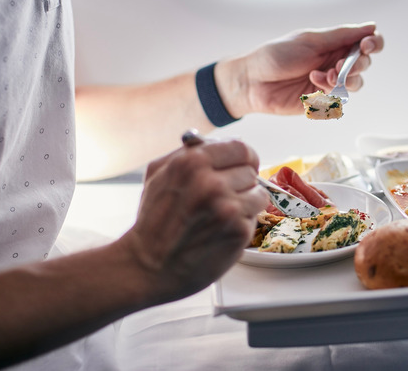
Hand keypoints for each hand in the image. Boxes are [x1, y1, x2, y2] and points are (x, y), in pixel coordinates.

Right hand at [120, 138, 266, 304]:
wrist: (148, 265)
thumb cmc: (154, 220)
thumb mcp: (158, 173)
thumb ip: (188, 152)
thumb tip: (218, 141)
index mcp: (193, 162)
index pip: (241, 148)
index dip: (243, 158)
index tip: (241, 165)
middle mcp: (212, 182)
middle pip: (251, 170)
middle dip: (240, 182)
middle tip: (223, 197)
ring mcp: (227, 207)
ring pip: (258, 194)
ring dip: (245, 203)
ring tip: (222, 214)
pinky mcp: (239, 231)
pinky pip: (255, 217)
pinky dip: (242, 223)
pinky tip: (222, 230)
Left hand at [216, 22, 383, 117]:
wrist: (252, 81)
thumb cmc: (275, 56)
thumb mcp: (310, 40)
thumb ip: (341, 36)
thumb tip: (371, 26)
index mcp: (333, 43)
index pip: (366, 42)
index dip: (373, 44)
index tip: (367, 45)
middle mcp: (334, 62)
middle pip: (364, 64)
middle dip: (357, 64)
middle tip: (339, 64)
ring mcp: (329, 83)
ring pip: (355, 84)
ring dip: (345, 79)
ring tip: (324, 76)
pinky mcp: (321, 101)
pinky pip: (339, 100)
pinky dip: (330, 92)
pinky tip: (313, 84)